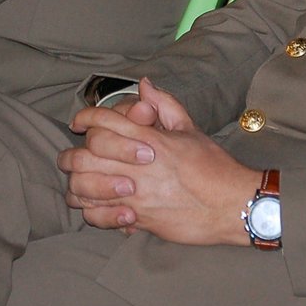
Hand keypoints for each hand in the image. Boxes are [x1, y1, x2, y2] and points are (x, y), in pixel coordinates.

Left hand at [59, 78, 259, 244]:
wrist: (232, 204)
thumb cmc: (213, 166)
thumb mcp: (190, 129)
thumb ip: (164, 104)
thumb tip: (144, 85)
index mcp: (150, 139)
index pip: (104, 121)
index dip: (85, 118)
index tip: (78, 122)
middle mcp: (139, 165)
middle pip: (86, 154)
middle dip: (72, 155)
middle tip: (73, 157)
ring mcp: (137, 194)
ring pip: (86, 187)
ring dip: (78, 184)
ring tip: (81, 183)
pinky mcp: (139, 219)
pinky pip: (99, 216)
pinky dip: (91, 212)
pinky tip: (97, 207)